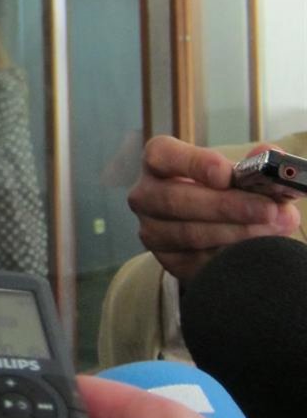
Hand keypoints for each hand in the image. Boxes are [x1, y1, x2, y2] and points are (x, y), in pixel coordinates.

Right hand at [127, 135, 298, 280]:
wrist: (210, 222)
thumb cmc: (220, 188)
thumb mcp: (233, 169)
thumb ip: (253, 162)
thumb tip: (270, 156)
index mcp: (158, 160)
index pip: (163, 156)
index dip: (194, 164)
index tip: (226, 175)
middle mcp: (145, 195)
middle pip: (176, 199)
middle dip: (226, 206)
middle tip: (267, 209)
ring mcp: (152, 230)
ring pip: (189, 234)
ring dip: (236, 232)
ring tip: (272, 228)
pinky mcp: (167, 260)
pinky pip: (198, 261)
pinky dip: (231, 254)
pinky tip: (256, 248)